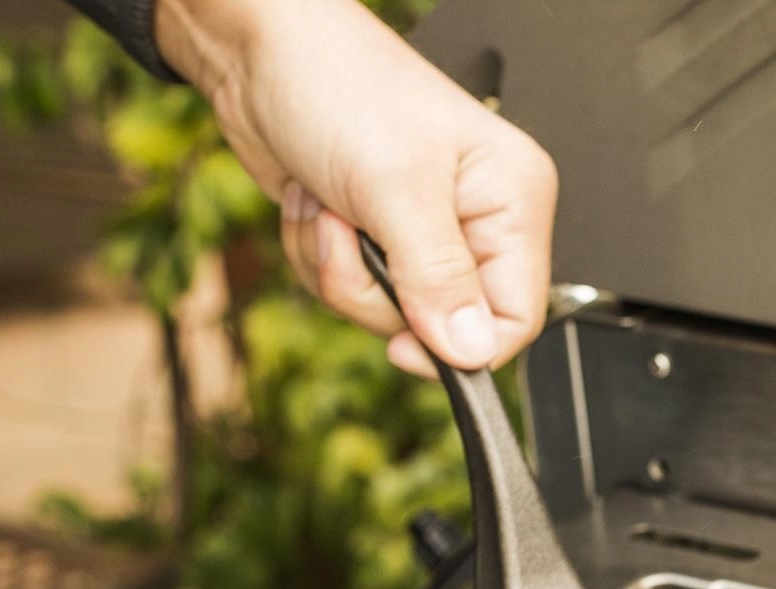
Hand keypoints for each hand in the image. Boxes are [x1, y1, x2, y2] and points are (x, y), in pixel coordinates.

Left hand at [155, 0, 556, 375]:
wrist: (260, 51)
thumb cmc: (339, 82)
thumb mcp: (394, 186)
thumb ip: (437, 277)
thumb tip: (471, 351)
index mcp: (512, 200)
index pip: (516, 318)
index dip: (462, 347)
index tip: (405, 345)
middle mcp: (475, 220)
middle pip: (444, 325)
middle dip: (377, 290)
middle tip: (354, 233)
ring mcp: (423, 233)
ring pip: (390, 312)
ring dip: (338, 268)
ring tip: (330, 206)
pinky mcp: (375, 237)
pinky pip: (351, 289)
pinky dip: (318, 256)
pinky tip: (317, 204)